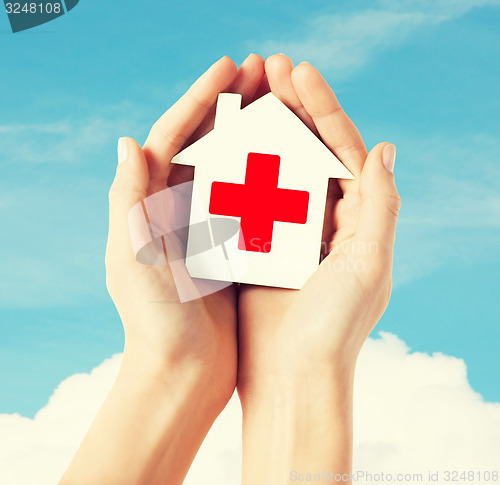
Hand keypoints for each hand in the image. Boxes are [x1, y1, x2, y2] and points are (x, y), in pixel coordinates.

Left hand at [106, 55, 265, 408]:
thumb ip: (128, 203)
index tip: (230, 68)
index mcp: (147, 206)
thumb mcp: (135, 261)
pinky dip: (267, 176)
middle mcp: (174, 209)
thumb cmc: (156, 324)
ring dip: (253, 133)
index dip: (199, 99)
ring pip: (230, 166)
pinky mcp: (228, 246)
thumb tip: (126, 141)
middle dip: (231, 105)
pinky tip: (292, 158)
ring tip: (281, 103)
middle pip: (203, 143)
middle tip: (263, 73)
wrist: (182, 373)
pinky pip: (250, 200)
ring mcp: (203, 225)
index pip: (171, 137)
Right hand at [236, 54, 400, 482]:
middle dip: (292, 107)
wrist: (291, 378)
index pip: (343, 149)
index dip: (323, 107)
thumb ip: (381, 207)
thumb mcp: (368, 266)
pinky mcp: (261, 247)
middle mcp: (327, 221)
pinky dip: (239, 170)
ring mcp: (291, 231)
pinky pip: (250, 198)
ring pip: (277, 168)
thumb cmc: (333, 330)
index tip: (297, 72)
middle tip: (267, 67)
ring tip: (245, 94)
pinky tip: (223, 143)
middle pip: (310, 151)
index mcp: (358, 220)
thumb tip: (385, 148)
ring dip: (263, 130)